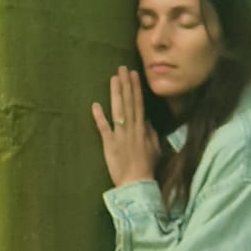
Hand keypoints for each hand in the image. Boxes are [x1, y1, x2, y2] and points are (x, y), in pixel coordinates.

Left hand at [92, 65, 158, 186]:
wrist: (137, 183)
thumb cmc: (147, 167)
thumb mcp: (154, 148)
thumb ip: (151, 133)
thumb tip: (147, 120)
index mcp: (143, 128)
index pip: (139, 103)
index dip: (135, 88)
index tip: (133, 74)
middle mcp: (132, 128)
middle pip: (129, 102)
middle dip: (126, 84)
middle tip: (121, 68)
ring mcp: (121, 135)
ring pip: (118, 110)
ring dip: (116, 93)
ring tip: (113, 78)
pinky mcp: (110, 144)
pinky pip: (104, 128)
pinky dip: (99, 117)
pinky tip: (95, 105)